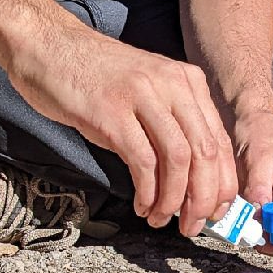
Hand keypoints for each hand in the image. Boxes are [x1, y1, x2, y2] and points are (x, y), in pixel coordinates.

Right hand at [6, 24, 238, 236]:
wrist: (50, 46)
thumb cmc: (97, 77)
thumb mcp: (148, 90)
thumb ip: (173, 123)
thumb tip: (194, 179)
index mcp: (188, 81)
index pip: (219, 140)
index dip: (222, 183)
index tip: (216, 211)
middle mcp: (173, 85)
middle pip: (206, 152)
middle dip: (204, 198)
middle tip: (193, 226)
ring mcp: (142, 96)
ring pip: (179, 160)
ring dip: (174, 200)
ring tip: (163, 220)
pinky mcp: (112, 112)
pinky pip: (143, 162)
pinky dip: (148, 192)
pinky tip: (142, 206)